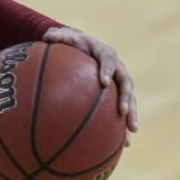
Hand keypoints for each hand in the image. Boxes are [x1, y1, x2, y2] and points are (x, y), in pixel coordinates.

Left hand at [42, 26, 137, 144]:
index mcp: (105, 53)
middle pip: (126, 83)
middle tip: (122, 111)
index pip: (109, 60)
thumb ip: (57, 36)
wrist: (85, 47)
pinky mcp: (118, 96)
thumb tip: (47, 36)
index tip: (103, 82)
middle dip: (126, 98)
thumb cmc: (73, 43)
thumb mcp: (64, 36)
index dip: (107, 70)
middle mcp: (118, 69)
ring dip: (131, 115)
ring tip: (131, 130)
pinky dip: (123, 126)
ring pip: (130, 100)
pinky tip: (123, 143)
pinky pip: (123, 111)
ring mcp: (120, 83)